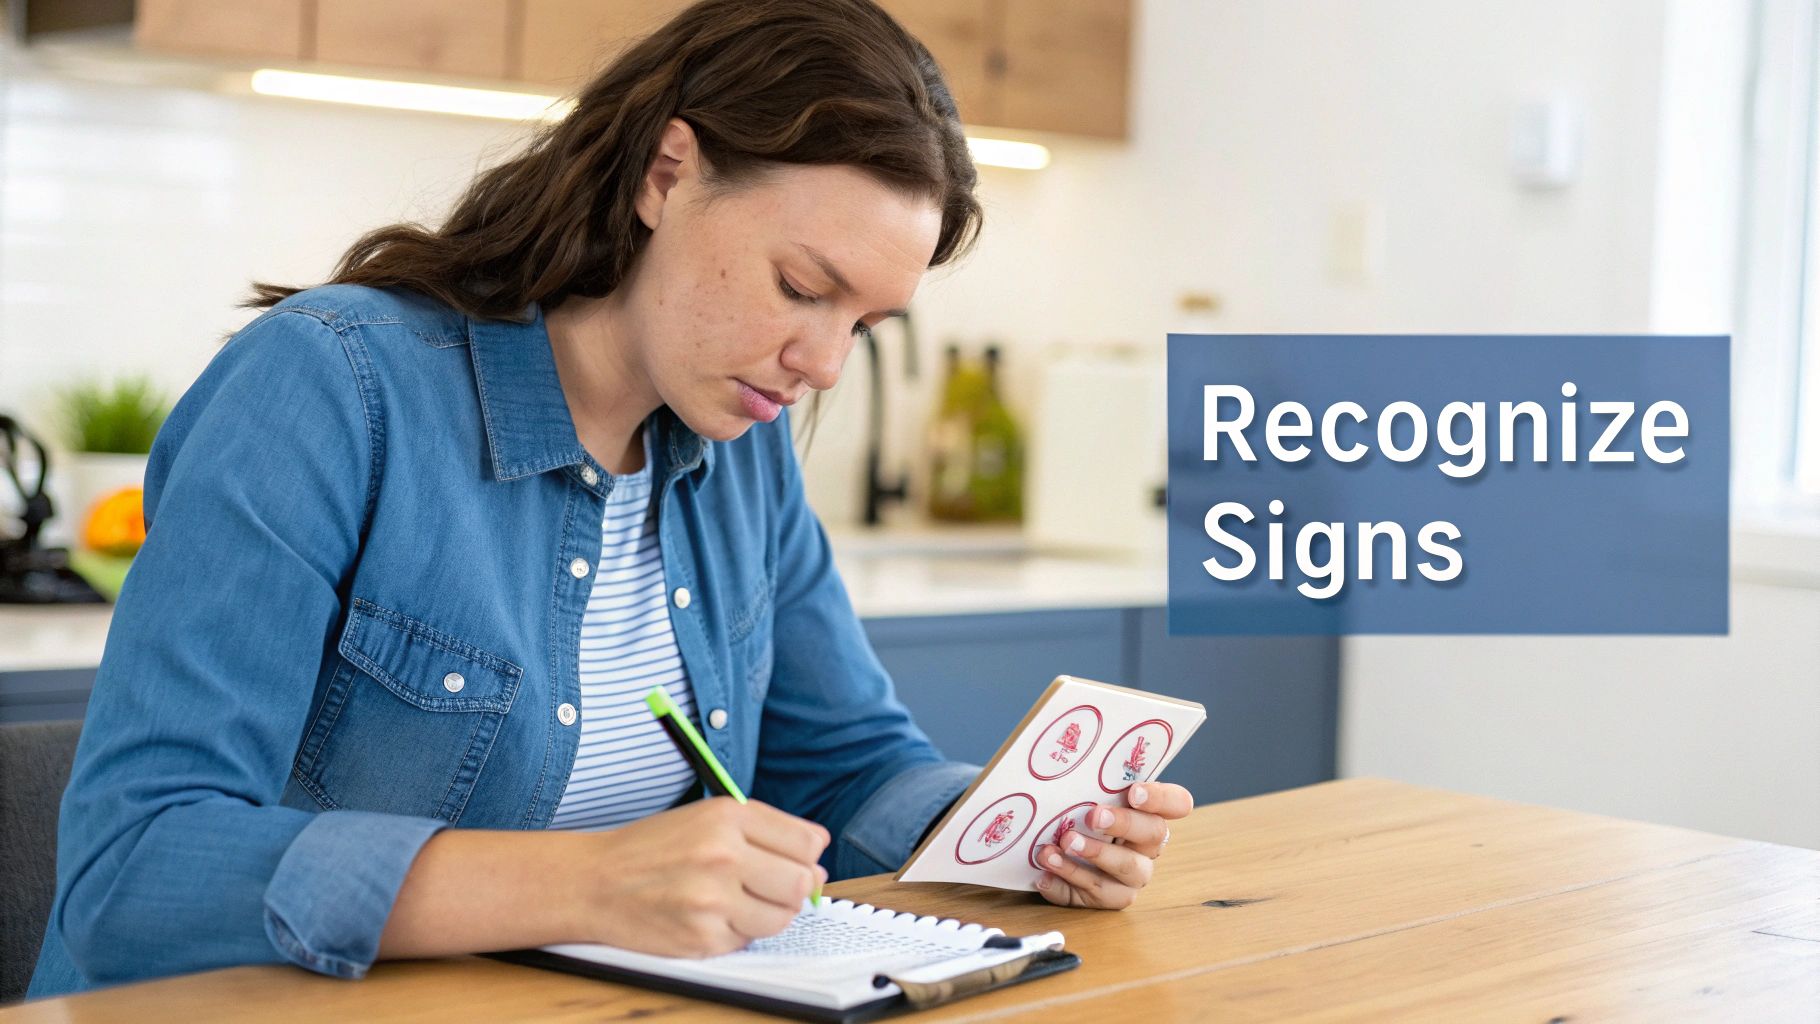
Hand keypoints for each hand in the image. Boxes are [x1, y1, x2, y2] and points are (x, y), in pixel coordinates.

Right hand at [579, 797, 829, 955]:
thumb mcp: (707, 817)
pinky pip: (747, 940)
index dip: (807, 857)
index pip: (808, 842)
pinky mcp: (702, 937)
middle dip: (792, 888)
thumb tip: (819, 869)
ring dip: (766, 913)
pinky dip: (735, 932)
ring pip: (781, 917)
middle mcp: (723, 853)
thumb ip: (765, 833)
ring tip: (734, 901)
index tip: (794, 862)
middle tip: (764, 886)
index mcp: (728, 815)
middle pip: (802, 882)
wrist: (594, 882)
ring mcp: (712, 899)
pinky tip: (708, 916)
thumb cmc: (654, 848)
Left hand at [1031, 782, 1191, 909]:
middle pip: (1153, 834)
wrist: (1054, 852)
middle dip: (1123, 823)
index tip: (1134, 792)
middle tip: (1093, 816)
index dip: (1162, 798)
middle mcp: (1147, 847)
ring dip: (1095, 855)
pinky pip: (1091, 895)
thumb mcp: (1086, 795)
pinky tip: (1044, 874)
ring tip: (1064, 843)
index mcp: (1149, 814)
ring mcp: (1130, 877)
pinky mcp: (1106, 899)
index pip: (1177, 803)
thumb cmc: (1077, 815)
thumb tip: (1073, 758)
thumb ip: (1092, 782)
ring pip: (1127, 869)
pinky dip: (1064, 884)